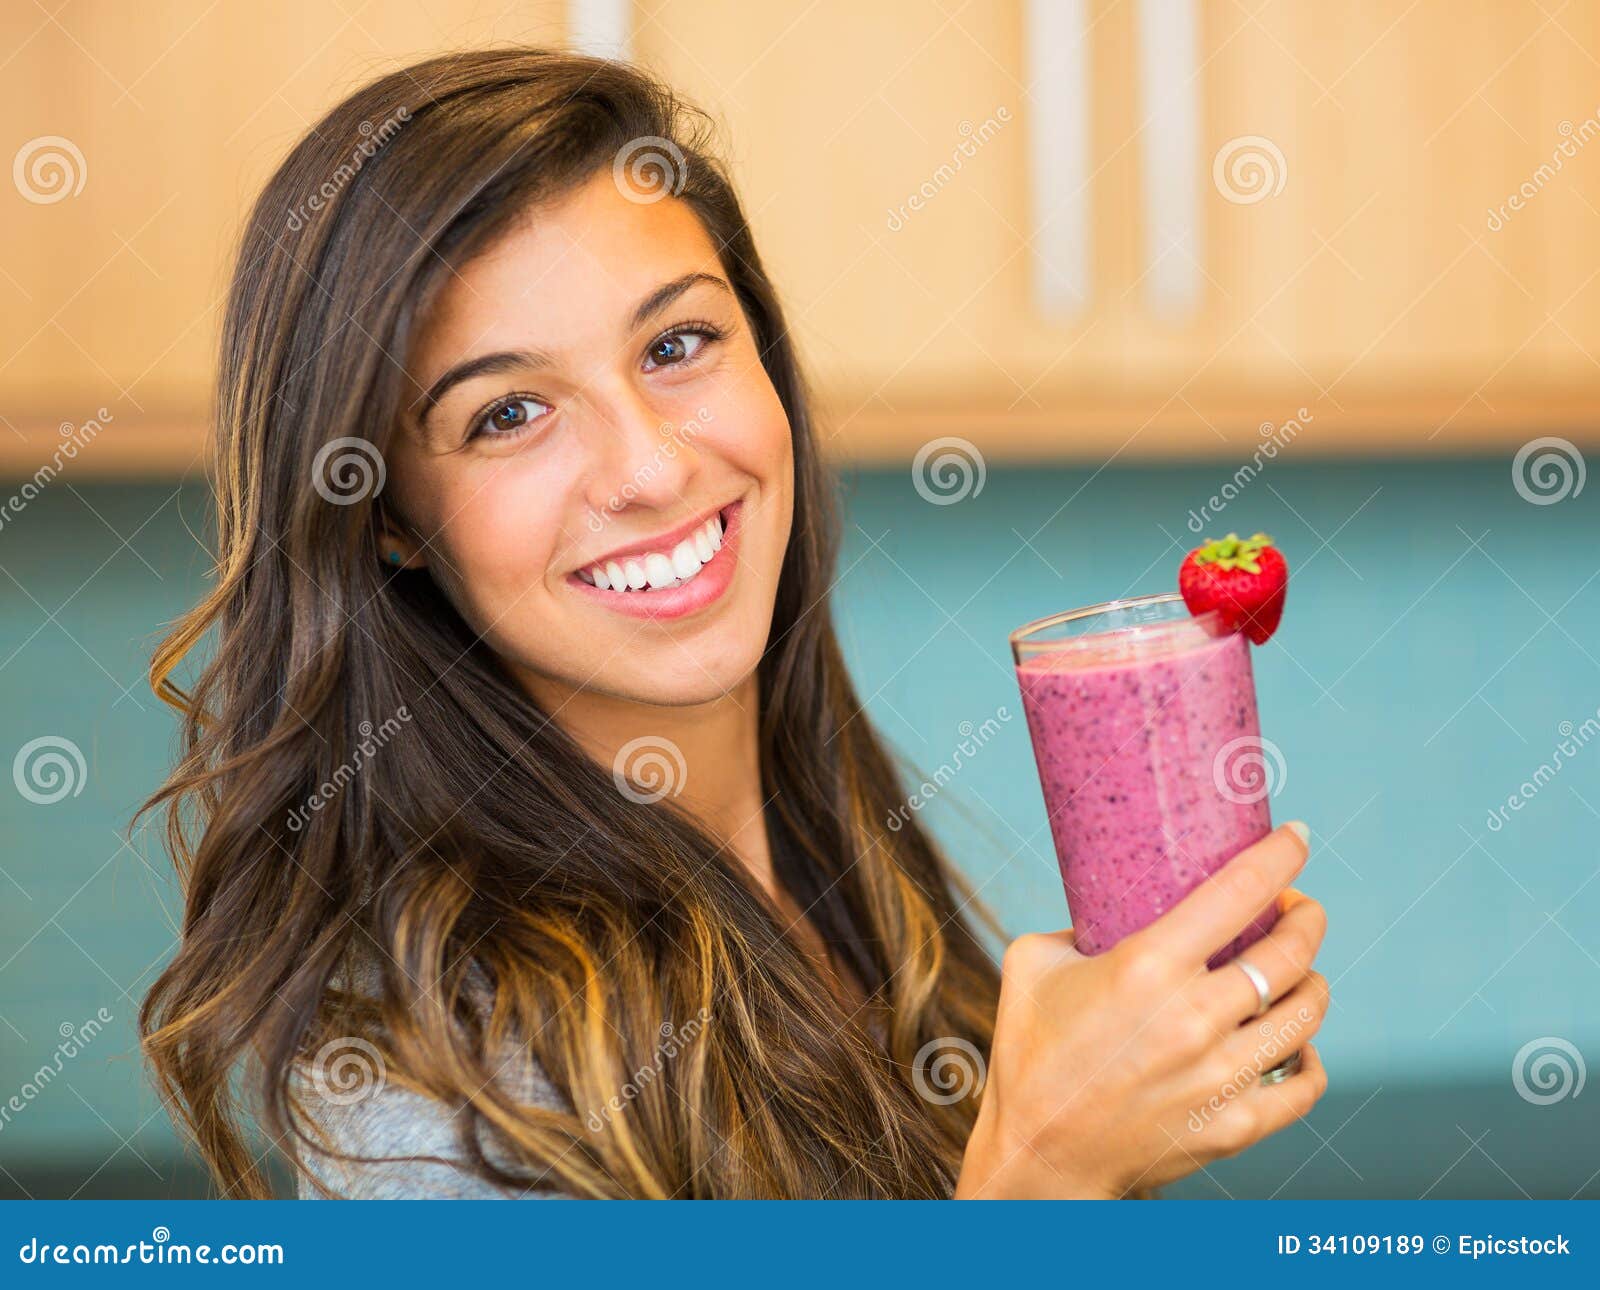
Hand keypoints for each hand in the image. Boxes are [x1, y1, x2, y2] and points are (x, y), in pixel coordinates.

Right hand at [956, 822, 1328, 1198]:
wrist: (1038, 1156)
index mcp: (1146, 968)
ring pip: (1306, 1013)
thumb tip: (1113, 906)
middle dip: (1307, 916)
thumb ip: (1078, 927)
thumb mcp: (1033, 965)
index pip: (1239, 892)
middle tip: (1298, 907)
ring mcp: (1220, 1077)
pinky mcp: (1233, 1125)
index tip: (1299, 837)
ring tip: (1297, 971)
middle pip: (1290, 953)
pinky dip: (1309, 1056)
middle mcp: (1193, 1019)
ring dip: (1312, 980)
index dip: (1281, 856)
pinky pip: (1303, 1085)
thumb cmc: (1029, 1054)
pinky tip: (1296, 1042)